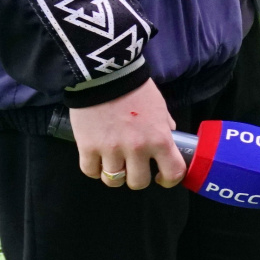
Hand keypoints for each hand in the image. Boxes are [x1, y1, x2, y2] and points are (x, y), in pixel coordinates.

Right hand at [68, 79, 183, 191]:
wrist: (105, 76)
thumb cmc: (136, 90)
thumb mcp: (160, 108)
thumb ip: (165, 128)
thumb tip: (168, 140)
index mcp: (160, 139)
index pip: (172, 173)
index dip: (169, 180)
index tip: (161, 177)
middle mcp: (137, 149)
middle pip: (138, 183)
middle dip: (137, 178)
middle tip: (134, 168)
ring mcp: (110, 150)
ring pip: (113, 181)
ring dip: (114, 174)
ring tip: (113, 163)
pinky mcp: (87, 148)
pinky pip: (90, 171)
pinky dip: (94, 169)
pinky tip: (97, 159)